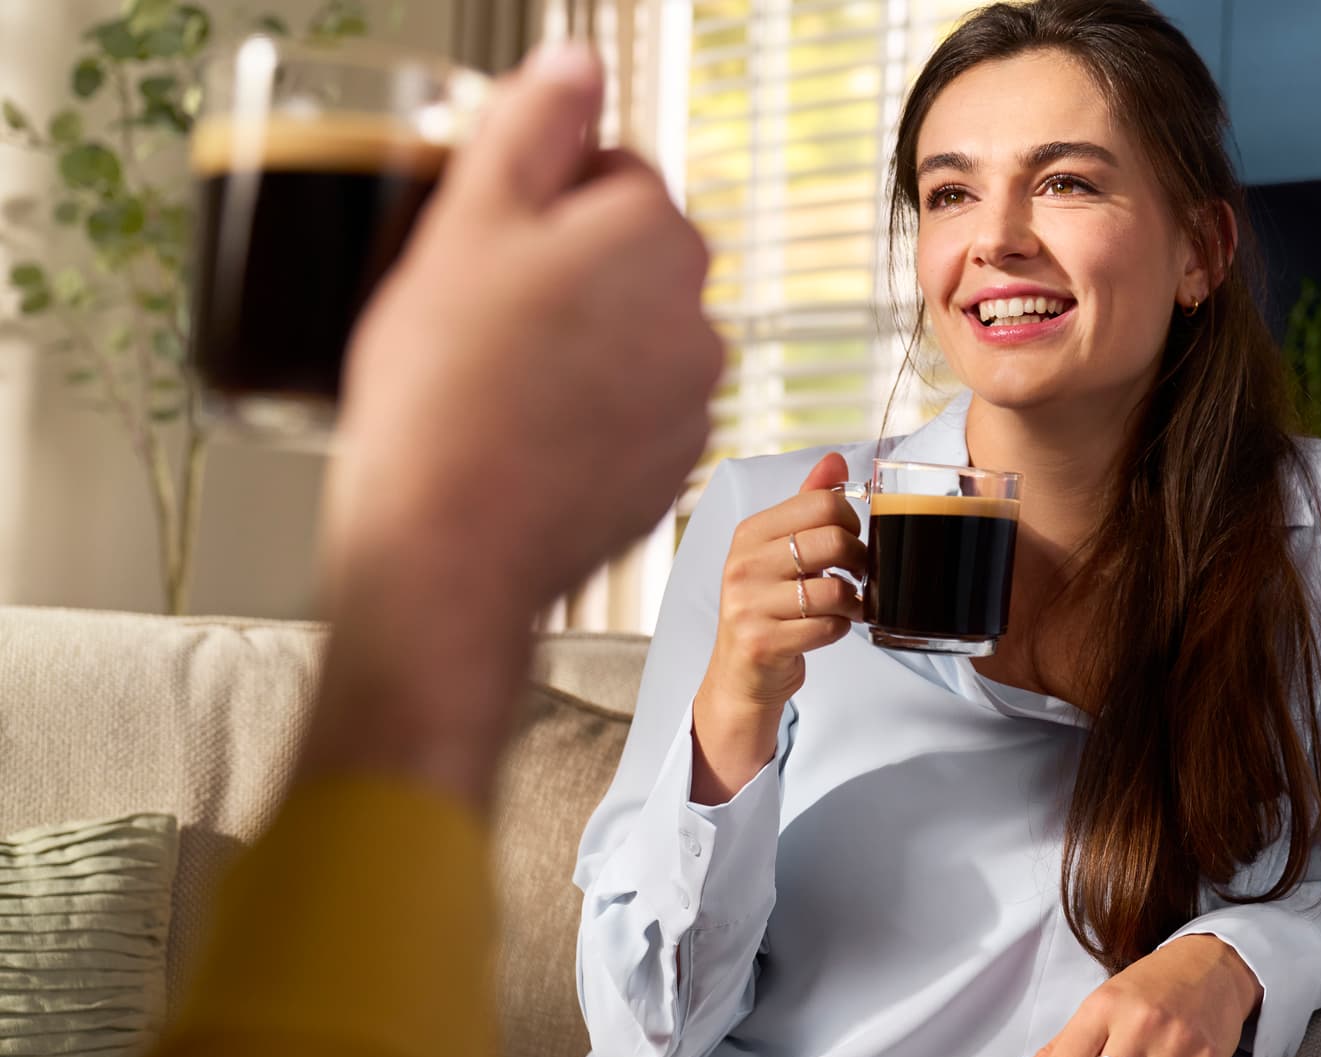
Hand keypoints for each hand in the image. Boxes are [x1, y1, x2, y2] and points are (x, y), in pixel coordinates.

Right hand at [325, 41, 720, 623]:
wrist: (452, 547)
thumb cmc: (445, 392)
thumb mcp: (466, 221)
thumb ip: (531, 123)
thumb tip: (576, 66)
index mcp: (655, 233)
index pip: (610, 172)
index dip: (536, 201)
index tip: (487, 245)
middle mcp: (697, 313)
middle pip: (627, 256)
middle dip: (564, 271)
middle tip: (481, 317)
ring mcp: (692, 398)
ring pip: (629, 335)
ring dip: (579, 343)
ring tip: (500, 386)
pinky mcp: (672, 465)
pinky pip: (630, 410)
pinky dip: (589, 413)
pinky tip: (527, 436)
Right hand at [690, 453, 864, 800]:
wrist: (742, 675)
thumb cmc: (769, 607)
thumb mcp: (780, 552)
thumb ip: (807, 505)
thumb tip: (835, 459)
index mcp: (749, 533)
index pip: (820, 503)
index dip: (851, 521)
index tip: (850, 540)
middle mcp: (743, 565)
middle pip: (832, 540)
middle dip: (859, 561)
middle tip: (857, 575)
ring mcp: (749, 605)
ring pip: (834, 589)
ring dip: (853, 601)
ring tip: (846, 605)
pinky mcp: (763, 642)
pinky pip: (828, 627)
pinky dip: (841, 629)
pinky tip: (828, 628)